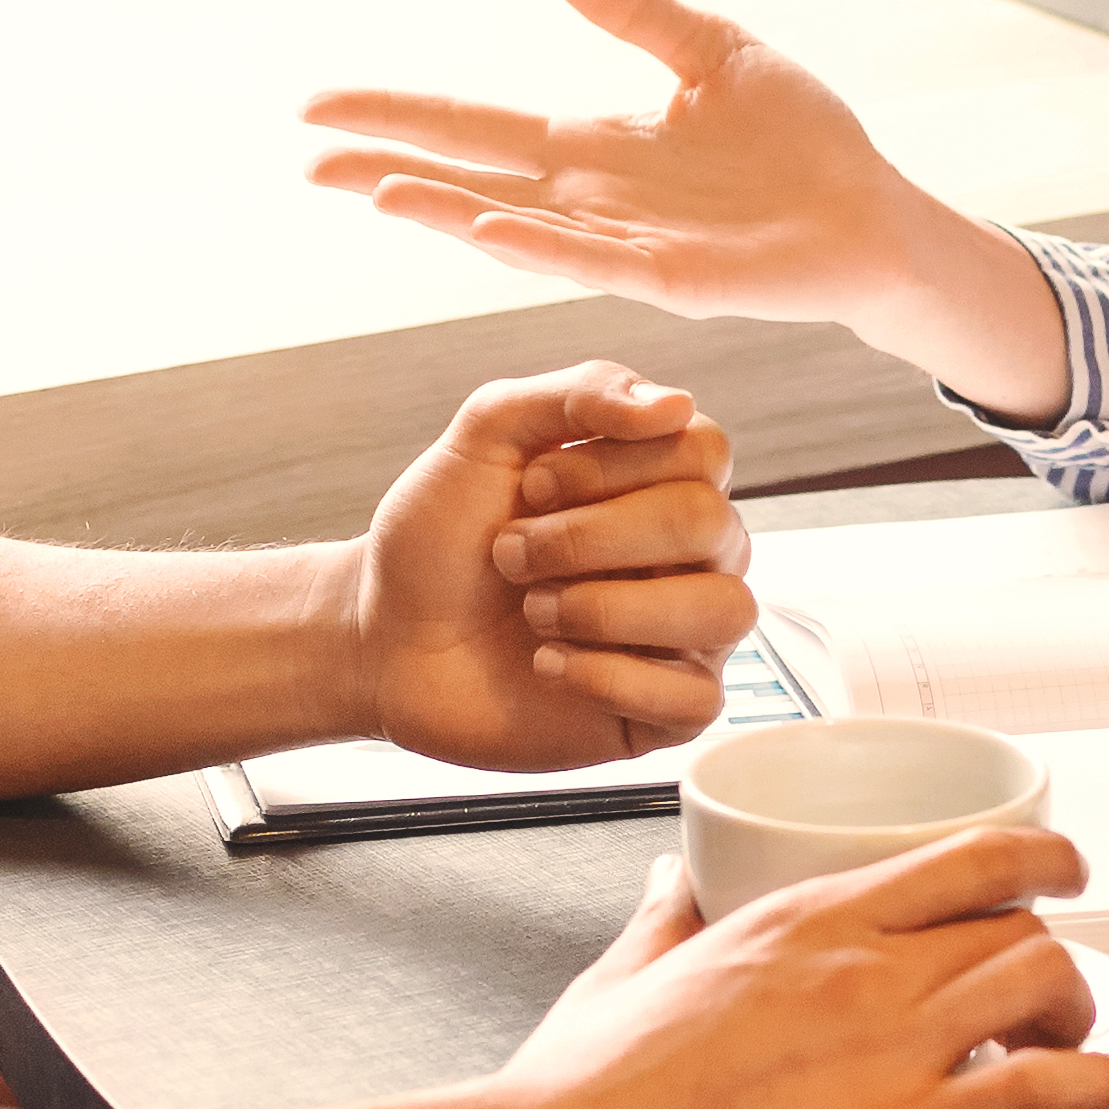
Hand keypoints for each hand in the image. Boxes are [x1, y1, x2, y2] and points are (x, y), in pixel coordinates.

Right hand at [303, 0, 1076, 418]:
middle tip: (306, 159)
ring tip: (370, 189)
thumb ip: (633, 9)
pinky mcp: (674, 280)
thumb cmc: (798, 141)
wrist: (872, 212)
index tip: (321, 106)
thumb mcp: (710, 49)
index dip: (400, 115)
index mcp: (593, 149)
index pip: (474, 128)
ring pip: (513, 226)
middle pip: (469, 179)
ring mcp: (624, 246)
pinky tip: (484, 228)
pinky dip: (535, 246)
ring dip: (444, 210)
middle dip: (388, 167)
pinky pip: (592, 262)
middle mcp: (591, 202)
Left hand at [349, 364, 753, 773]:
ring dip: (606, 609)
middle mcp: (687, 556)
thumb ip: (578, 394)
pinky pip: (698, 699)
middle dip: (589, 538)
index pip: (706, 450)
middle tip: (512, 553)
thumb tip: (672, 405)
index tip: (535, 484)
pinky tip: (549, 665)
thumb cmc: (441, 537)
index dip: (614, 466)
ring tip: (535, 613)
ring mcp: (681, 635)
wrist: (383, 635)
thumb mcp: (488, 433)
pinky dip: (609, 678)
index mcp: (660, 481)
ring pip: (725, 612)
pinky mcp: (660, 713)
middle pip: (710, 525)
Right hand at [488, 833, 1108, 1108]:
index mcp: (800, 917)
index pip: (962, 856)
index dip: (1037, 858)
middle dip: (1055, 951)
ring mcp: (886, 1047)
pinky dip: (1095, 1088)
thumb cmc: (579, 1088)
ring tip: (1074, 1044)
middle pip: (1016, 924)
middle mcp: (858, 965)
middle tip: (1055, 988)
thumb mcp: (626, 968)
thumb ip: (667, 914)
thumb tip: (671, 876)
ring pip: (1044, 983)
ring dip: (1081, 1013)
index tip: (1062, 870)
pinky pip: (1037, 1091)